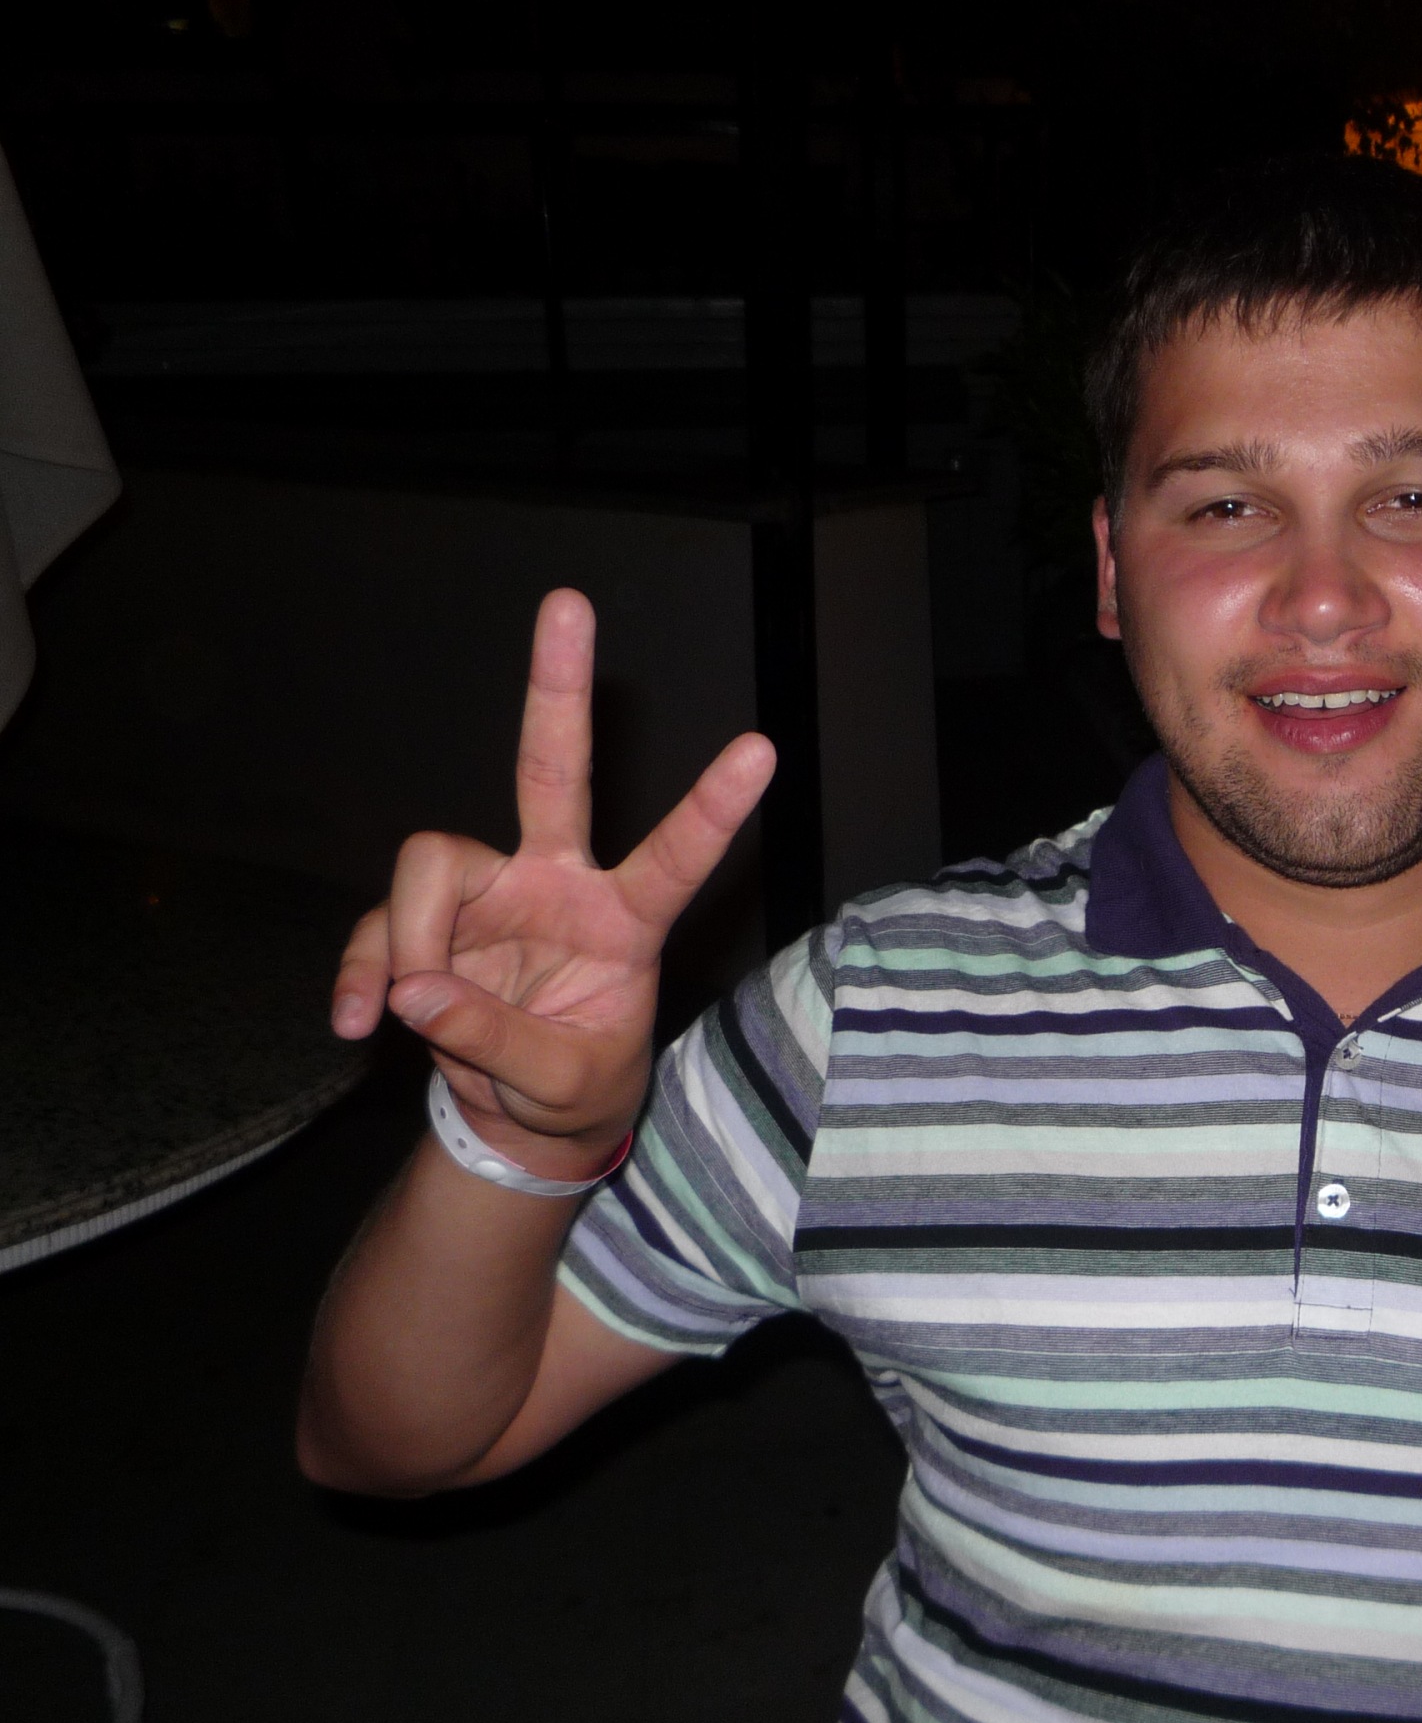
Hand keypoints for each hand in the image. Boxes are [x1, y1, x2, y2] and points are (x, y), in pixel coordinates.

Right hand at [331, 589, 774, 1179]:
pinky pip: (378, 928)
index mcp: (627, 920)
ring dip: (408, 936)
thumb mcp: (560, 1086)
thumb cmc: (573, 1088)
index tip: (762, 750)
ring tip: (409, 1011)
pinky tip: (358, 1022)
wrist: (522, 1119)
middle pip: (554, 770)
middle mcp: (560, 882)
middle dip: (557, 689)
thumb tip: (413, 989)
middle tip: (569, 603)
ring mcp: (490, 891)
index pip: (677, 857)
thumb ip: (494, 1042)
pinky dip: (362, 974)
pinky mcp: (427, 920)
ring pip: (431, 863)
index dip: (713, 807)